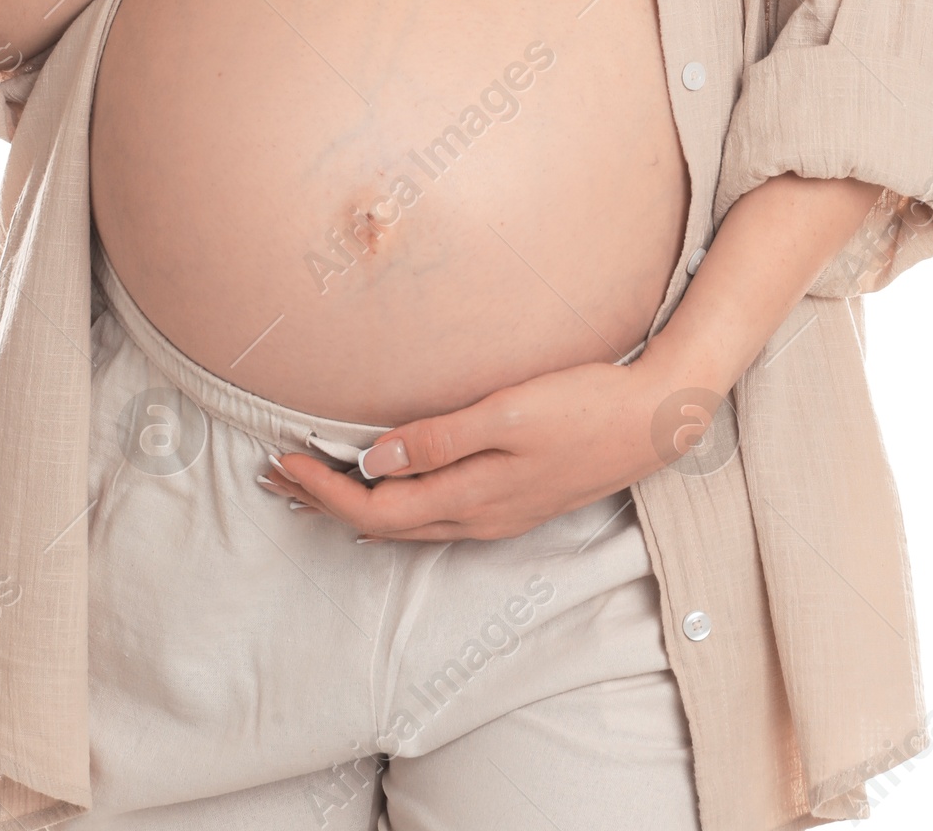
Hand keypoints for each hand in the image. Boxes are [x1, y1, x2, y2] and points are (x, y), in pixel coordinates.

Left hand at [260, 354, 680, 540]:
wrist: (654, 422)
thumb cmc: (584, 406)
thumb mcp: (509, 413)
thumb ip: (441, 438)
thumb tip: (375, 458)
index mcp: (471, 498)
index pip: (376, 510)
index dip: (324, 490)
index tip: (282, 461)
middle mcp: (478, 518)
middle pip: (383, 525)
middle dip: (326, 501)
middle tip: (277, 473)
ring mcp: (497, 514)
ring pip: (409, 523)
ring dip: (357, 503)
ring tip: (316, 480)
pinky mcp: (512, 501)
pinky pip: (435, 514)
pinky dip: (396, 499)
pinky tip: (390, 483)